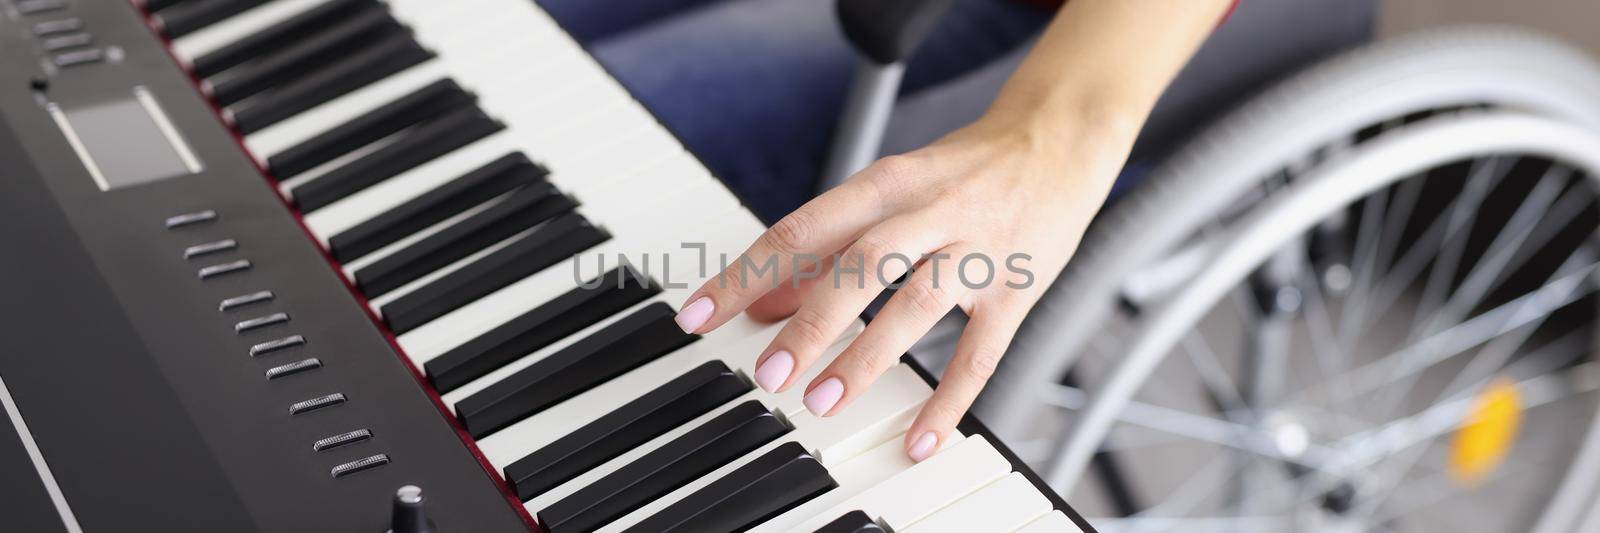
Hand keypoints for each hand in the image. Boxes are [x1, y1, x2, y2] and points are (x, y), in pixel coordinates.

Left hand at [672, 111, 1129, 460]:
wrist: (1059, 140)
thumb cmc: (961, 173)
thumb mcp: (888, 195)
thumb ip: (824, 250)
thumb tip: (756, 304)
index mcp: (885, 185)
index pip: (800, 230)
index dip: (745, 274)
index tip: (698, 316)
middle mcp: (929, 212)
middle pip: (859, 264)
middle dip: (808, 322)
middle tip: (768, 373)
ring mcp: (976, 251)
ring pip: (915, 304)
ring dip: (864, 355)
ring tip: (821, 401)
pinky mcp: (1018, 290)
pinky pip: (981, 354)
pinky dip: (948, 401)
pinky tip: (918, 438)